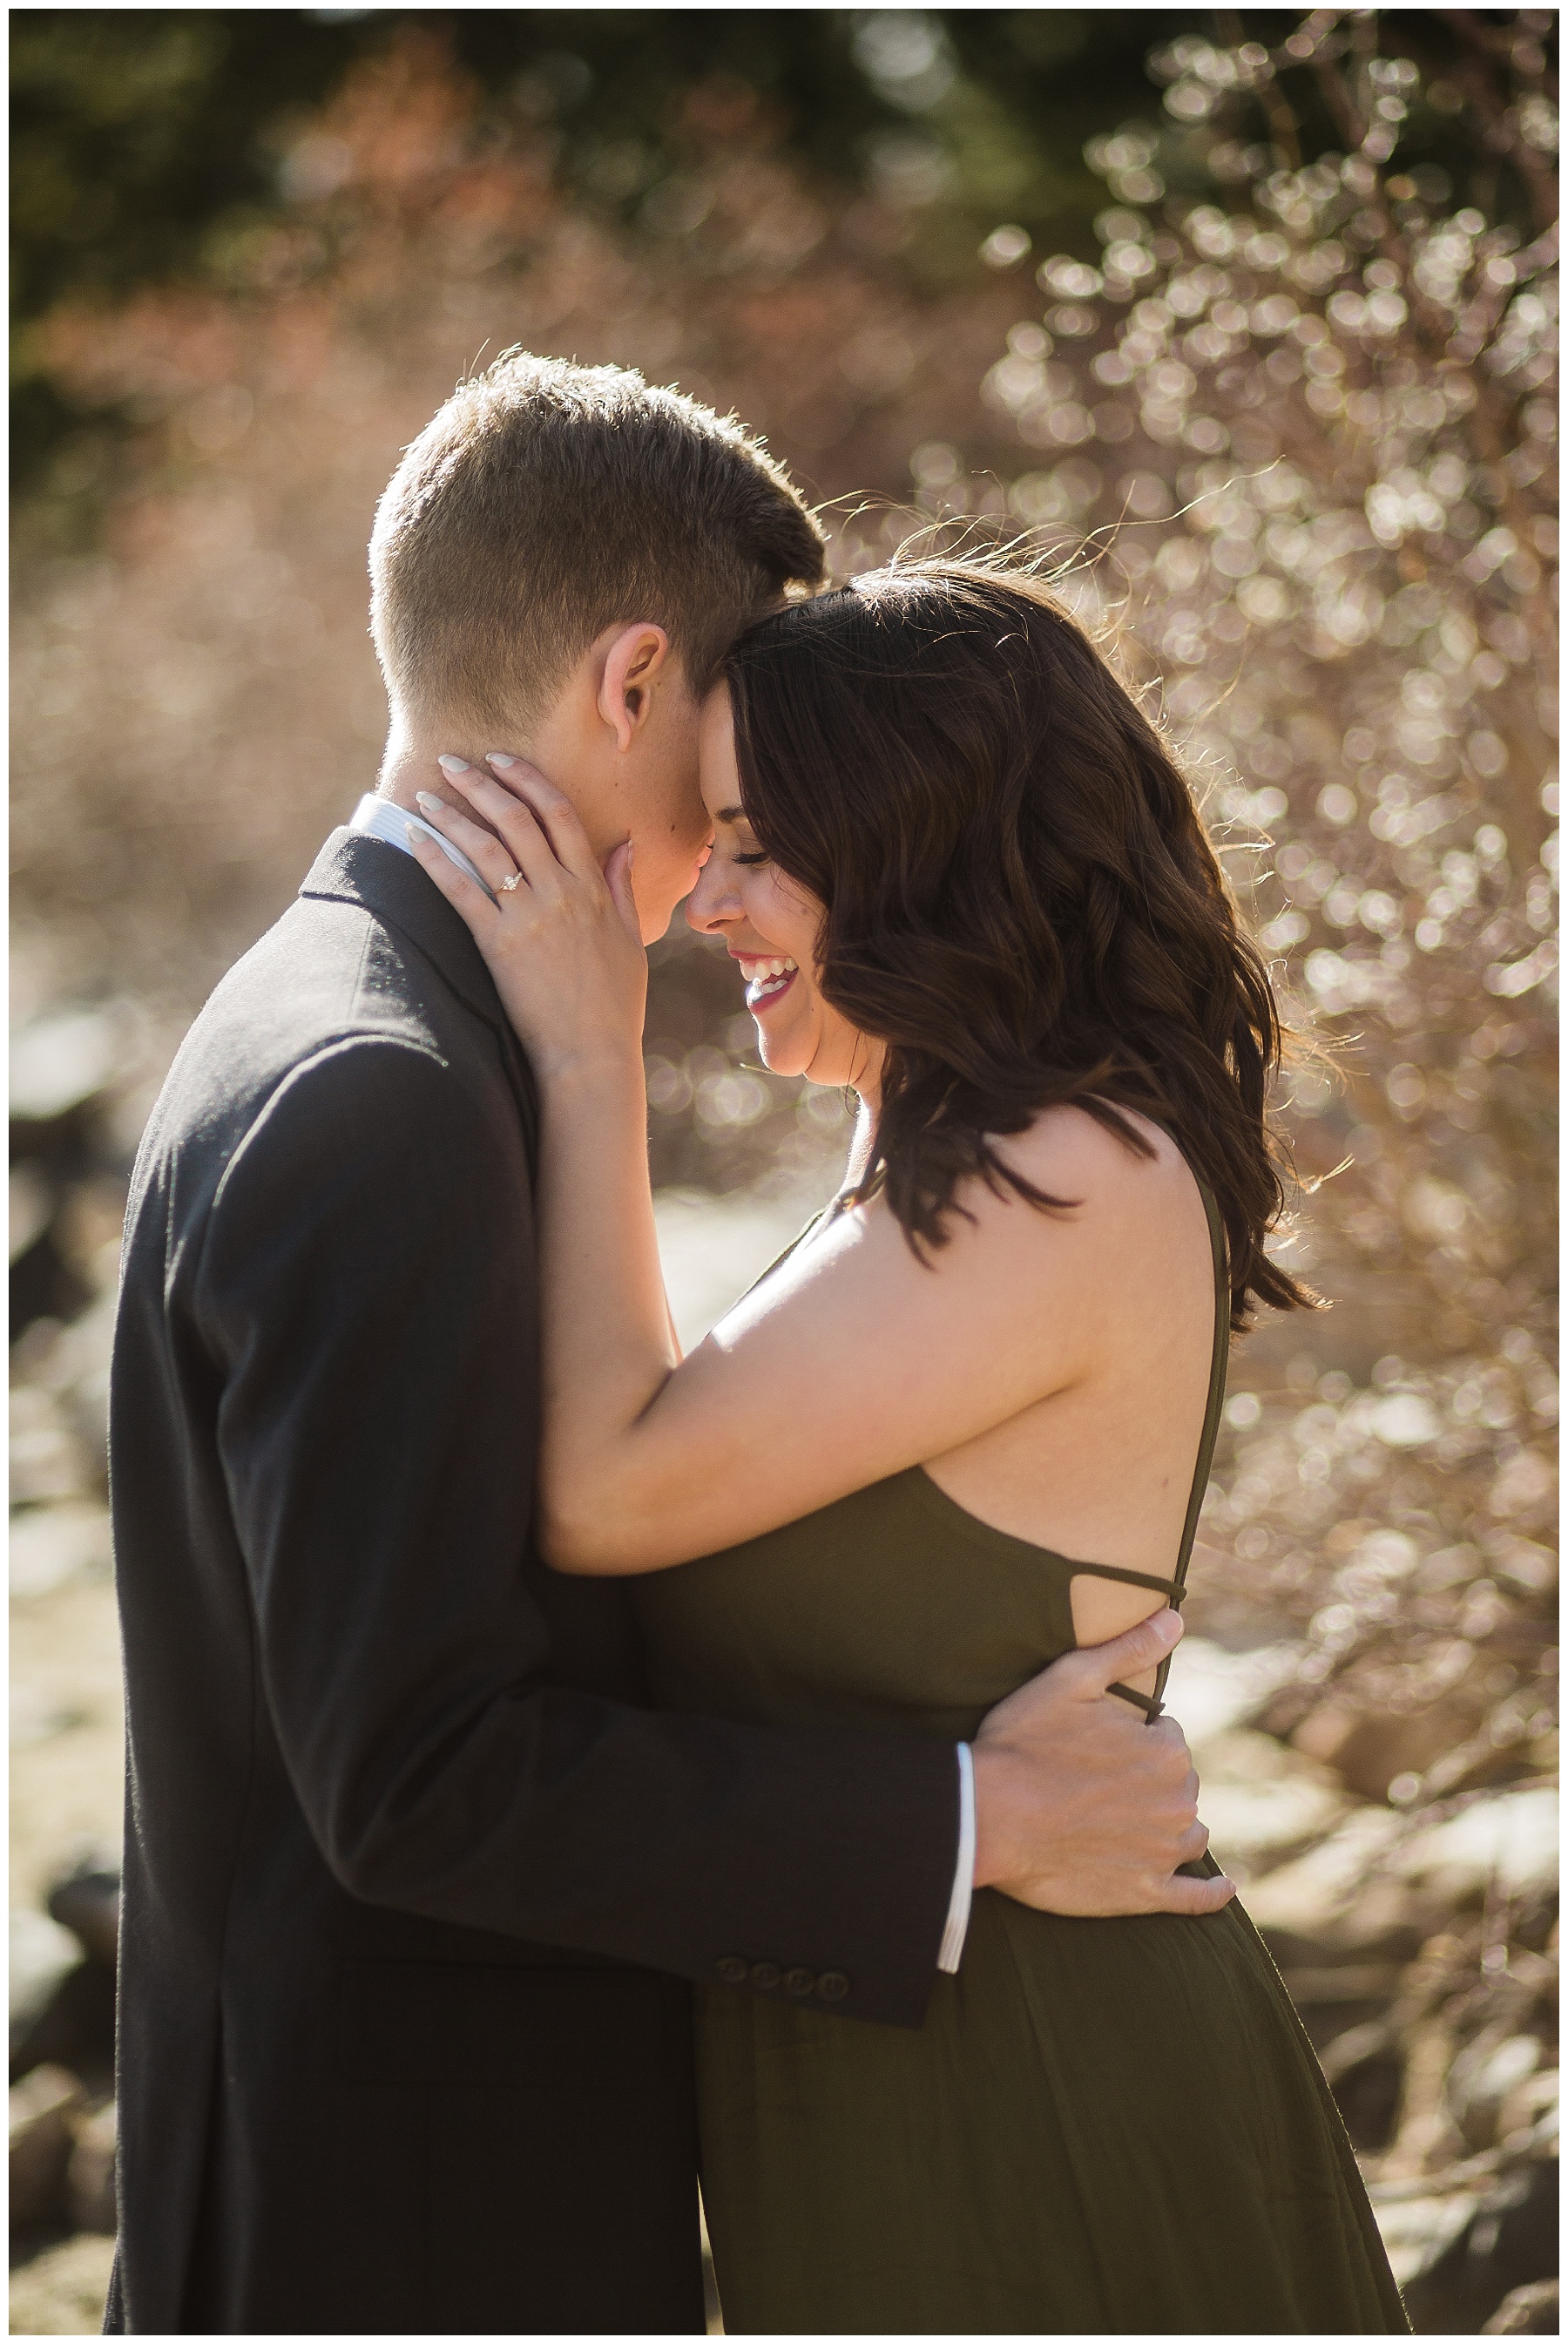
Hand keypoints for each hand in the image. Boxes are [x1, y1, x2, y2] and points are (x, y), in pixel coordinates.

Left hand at [406, 758, 647, 1079]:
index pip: (559, 813)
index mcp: (592, 887)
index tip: (501, 760)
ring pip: (485, 845)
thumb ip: (621, 886)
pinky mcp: (498, 944)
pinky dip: (435, 858)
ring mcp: (528, 916)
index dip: (527, 778)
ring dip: (451, 812)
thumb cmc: (613, 1003)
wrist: (590, 1052)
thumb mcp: (629, 938)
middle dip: (480, 782)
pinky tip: (414, 837)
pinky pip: (460, 890)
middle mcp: (560, 892)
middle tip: (452, 762)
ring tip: (425, 793)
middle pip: (516, 817)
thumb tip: (624, 844)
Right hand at [971, 1609, 1233, 1918]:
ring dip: (1171, 1825)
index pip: (1168, 1739)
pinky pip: (1194, 1898)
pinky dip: (1212, 1894)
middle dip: (1150, 1780)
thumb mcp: (1072, 1678)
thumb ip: (1130, 1648)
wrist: (986, 1817)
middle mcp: (1177, 1804)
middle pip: (1179, 1785)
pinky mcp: (1144, 1894)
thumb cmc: (1024, 1743)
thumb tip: (1176, 1617)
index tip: (1097, 1745)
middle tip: (1099, 1781)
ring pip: (1189, 1833)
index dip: (1134, 1738)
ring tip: (1131, 1821)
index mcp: (1166, 1752)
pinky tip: (1223, 1887)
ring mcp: (1162, 1854)